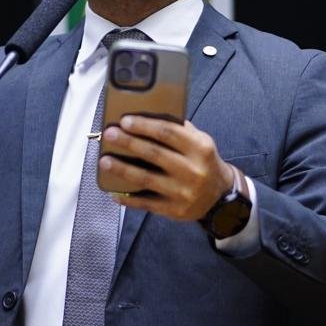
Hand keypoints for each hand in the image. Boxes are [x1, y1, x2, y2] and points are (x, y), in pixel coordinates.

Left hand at [98, 116, 234, 220]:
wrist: (220, 196)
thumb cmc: (203, 162)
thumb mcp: (201, 142)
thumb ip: (180, 130)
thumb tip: (147, 116)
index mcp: (200, 148)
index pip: (168, 132)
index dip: (144, 126)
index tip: (125, 121)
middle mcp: (193, 170)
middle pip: (154, 154)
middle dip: (128, 143)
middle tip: (109, 135)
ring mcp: (183, 192)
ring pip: (146, 179)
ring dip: (122, 169)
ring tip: (104, 160)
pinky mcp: (174, 210)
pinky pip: (146, 203)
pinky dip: (128, 198)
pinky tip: (113, 192)